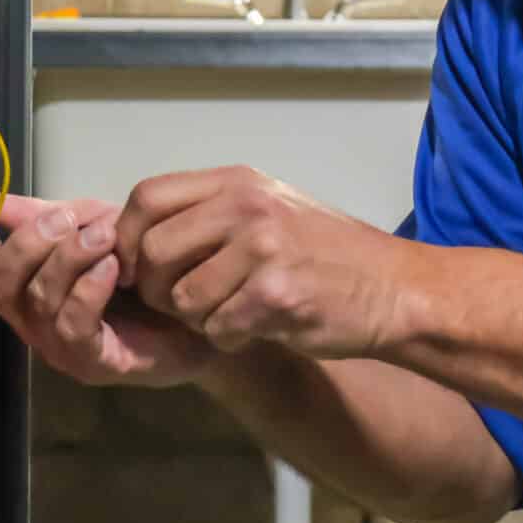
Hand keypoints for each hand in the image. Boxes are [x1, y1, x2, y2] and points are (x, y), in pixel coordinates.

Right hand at [0, 191, 221, 387]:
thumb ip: (40, 215)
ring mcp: (60, 347)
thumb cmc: (141, 270)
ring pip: (39, 301)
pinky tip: (113, 267)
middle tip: (66, 220)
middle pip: (0, 285)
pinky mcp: (94, 363)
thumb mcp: (89, 227)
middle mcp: (32, 321)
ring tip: (105, 236)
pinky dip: (88, 288)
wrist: (202, 304)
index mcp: (23, 287)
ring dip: (68, 258)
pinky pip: (74, 326)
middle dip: (27, 244)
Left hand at [113, 167, 410, 359]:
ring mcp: (262, 248)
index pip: (146, 198)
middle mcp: (246, 207)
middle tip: (185, 305)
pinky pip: (217, 328)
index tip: (139, 270)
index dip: (127, 239)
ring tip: (232, 315)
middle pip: (151, 251)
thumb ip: (210, 216)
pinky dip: (229, 339)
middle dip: (156, 290)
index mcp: (237, 183)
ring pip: (181, 298)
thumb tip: (135, 240)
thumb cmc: (326, 257)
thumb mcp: (269, 211)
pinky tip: (256, 329)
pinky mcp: (276, 295)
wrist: (395, 290)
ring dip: (198, 320)